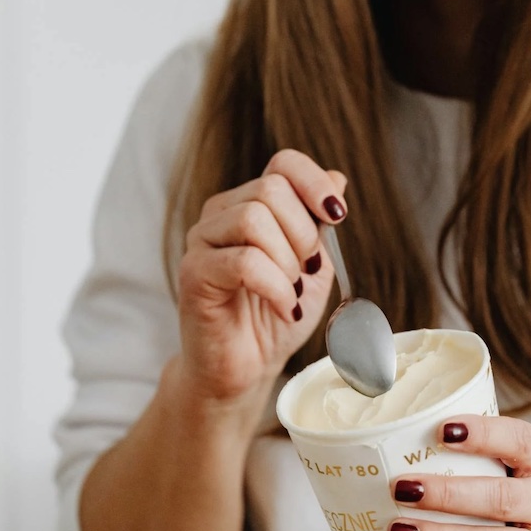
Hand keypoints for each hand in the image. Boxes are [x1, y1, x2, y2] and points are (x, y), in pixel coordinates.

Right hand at [175, 149, 347, 405]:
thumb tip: (337, 177)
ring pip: (253, 219)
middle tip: (307, 273)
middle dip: (304, 234)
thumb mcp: (314, 266)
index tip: (337, 216)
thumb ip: (320, 223)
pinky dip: (276, 287)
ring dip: (287, 262)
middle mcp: (221, 214)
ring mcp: (202, 241)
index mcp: (251, 203)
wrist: (247, 368)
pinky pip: (243, 262)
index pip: (283, 163)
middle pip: (271, 189)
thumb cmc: (277, 316)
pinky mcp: (193, 273)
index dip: (315, 182)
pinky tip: (285, 308)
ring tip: (292, 293)